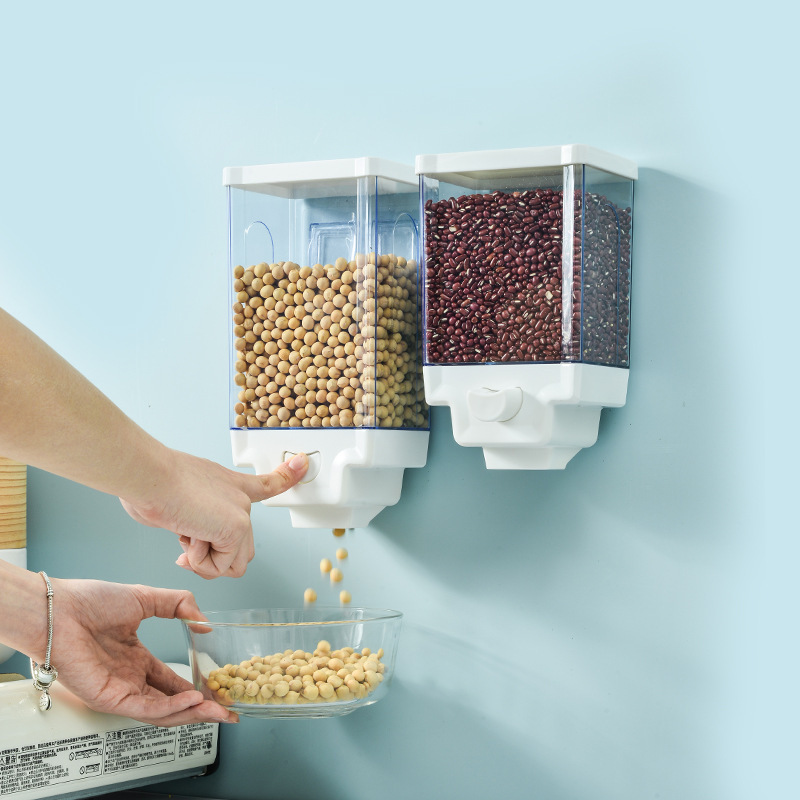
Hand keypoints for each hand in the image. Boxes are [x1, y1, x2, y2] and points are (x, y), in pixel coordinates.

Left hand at [50, 578, 235, 725]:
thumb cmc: (90, 602)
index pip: (172, 683)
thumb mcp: (146, 597)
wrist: (61, 608)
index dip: (197, 689)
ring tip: (216, 710)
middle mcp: (129, 679)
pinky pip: (145, 708)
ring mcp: (120, 691)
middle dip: (202, 710)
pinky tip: (191, 700)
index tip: (218, 690)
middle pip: (172, 704)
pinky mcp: (109, 698)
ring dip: (191, 713)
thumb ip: (179, 604)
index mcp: (136, 660)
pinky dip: (171, 707)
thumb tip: (204, 622)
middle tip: (227, 712)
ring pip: (162, 712)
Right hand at [120, 451, 307, 578]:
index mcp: (228, 484)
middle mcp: (240, 497)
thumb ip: (191, 520)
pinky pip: (218, 568)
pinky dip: (197, 561)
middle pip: (241, 547)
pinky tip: (188, 535)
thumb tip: (187, 535)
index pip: (265, 482)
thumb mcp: (175, 501)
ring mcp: (241, 513)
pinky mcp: (236, 529)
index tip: (302, 463)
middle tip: (185, 542)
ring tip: (185, 533)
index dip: (286, 475)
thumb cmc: (150, 483)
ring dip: (203, 560)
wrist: (148, 474)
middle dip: (211, 557)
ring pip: (231, 564)